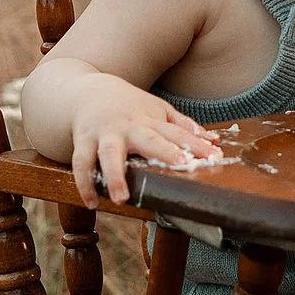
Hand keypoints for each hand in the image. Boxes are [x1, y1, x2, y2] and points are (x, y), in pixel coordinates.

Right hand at [68, 75, 220, 206]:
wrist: (88, 91)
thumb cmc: (129, 106)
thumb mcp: (158, 109)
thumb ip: (183, 125)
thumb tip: (213, 140)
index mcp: (150, 120)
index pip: (177, 132)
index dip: (196, 144)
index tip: (213, 156)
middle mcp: (128, 127)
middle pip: (147, 139)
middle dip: (164, 151)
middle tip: (180, 164)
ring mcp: (105, 134)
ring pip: (108, 154)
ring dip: (114, 175)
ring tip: (120, 198)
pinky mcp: (83, 141)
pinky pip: (81, 163)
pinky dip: (85, 183)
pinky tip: (92, 202)